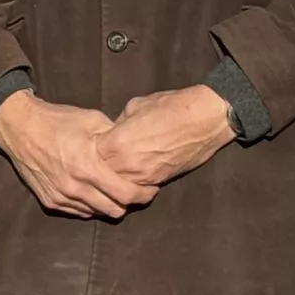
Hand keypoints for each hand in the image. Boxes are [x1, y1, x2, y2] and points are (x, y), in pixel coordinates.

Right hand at [0, 93, 155, 219]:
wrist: (19, 127)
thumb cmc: (57, 121)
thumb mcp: (92, 121)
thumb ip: (115, 139)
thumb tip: (135, 150)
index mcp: (88, 167)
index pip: (126, 194)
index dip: (144, 194)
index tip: (151, 188)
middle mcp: (75, 187)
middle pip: (114, 210)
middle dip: (129, 203)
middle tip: (134, 191)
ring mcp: (61, 196)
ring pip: (97, 213)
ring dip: (109, 204)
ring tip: (113, 191)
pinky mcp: (50, 201)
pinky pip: (78, 212)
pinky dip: (90, 205)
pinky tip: (92, 191)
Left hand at [96, 86, 235, 192]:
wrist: (205, 119)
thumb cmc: (171, 106)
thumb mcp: (135, 107)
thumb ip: (119, 124)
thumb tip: (111, 132)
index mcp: (117, 143)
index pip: (91, 155)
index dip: (89, 151)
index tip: (89, 146)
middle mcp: (127, 164)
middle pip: (101, 175)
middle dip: (97, 169)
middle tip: (97, 163)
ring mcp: (144, 176)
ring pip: (118, 186)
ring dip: (113, 181)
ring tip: (111, 173)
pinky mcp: (160, 181)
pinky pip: (137, 188)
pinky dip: (132, 185)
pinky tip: (130, 177)